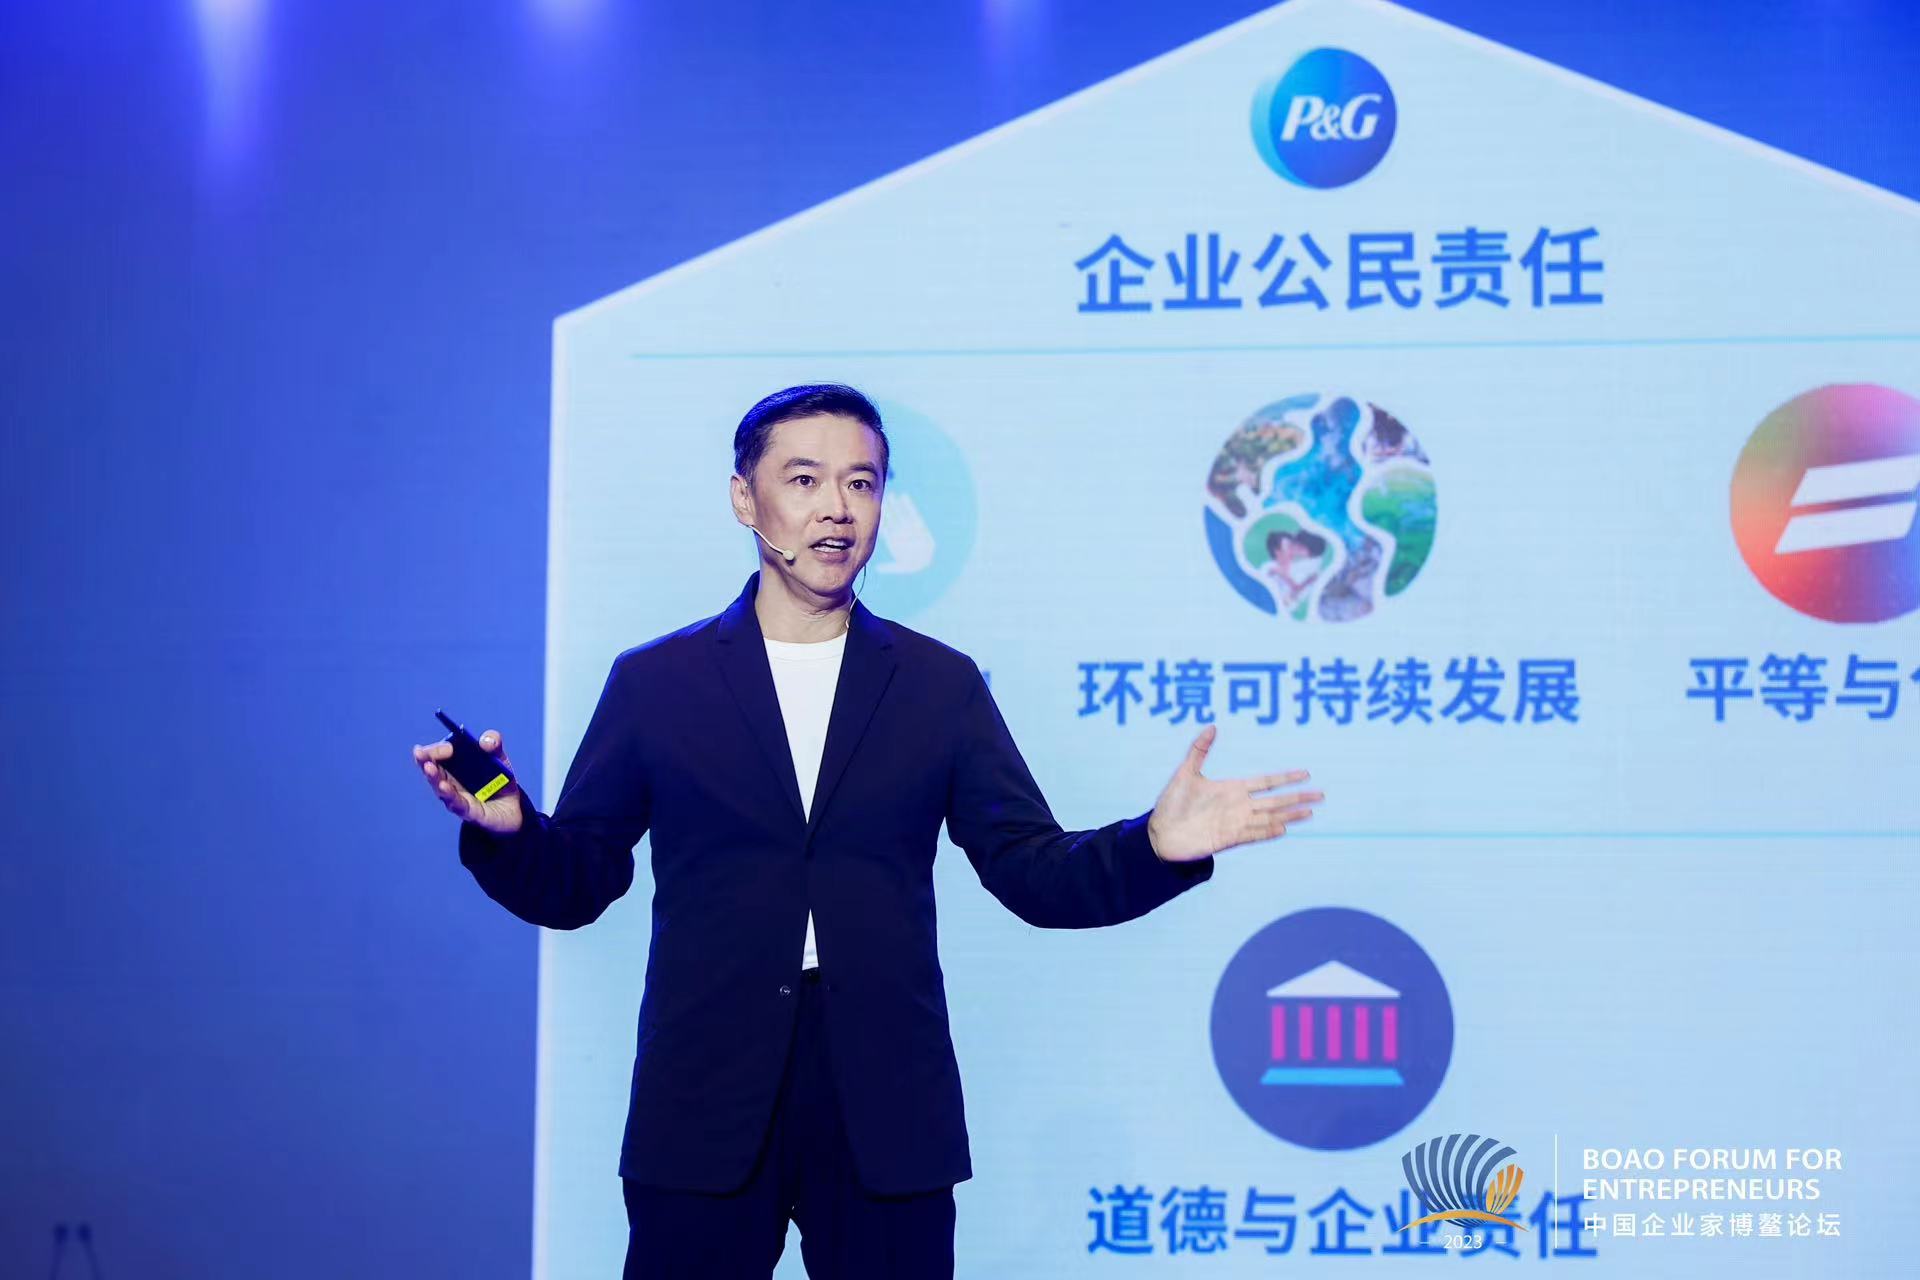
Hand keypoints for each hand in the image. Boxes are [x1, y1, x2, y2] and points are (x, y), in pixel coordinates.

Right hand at [412, 730, 523, 833]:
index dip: (436, 749)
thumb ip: (494, 745)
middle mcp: (450, 782)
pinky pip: (458, 804)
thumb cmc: (500, 782)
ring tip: (428, 767)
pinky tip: (444, 786)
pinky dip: (450, 795)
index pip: (438, 755)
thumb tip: (485, 741)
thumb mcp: (499, 758)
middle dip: (425, 760)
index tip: (446, 746)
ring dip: (434, 777)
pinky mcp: (469, 812)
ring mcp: (457, 798)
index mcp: (454, 766)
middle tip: (420, 753)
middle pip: (433, 771)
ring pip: (441, 788)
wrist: (513, 808)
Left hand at [1146, 723, 1320, 862]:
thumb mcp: (1185, 772)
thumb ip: (1199, 749)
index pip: (1266, 782)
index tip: (1306, 774)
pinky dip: (1267, 832)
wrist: (1160, 832)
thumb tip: (1211, 726)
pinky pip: (1252, 835)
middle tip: (1321, 795)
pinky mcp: (1227, 839)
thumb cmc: (1171, 803)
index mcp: (1232, 789)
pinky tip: (1283, 828)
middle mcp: (1239, 806)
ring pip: (1269, 818)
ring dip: (1289, 816)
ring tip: (1310, 812)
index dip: (1285, 778)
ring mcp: (1235, 823)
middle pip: (1275, 801)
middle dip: (1298, 797)